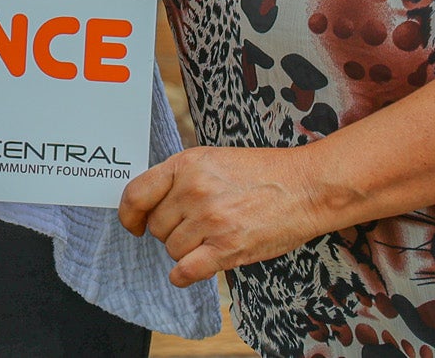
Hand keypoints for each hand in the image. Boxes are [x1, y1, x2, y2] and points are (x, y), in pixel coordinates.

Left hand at [118, 146, 329, 286]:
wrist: (305, 186)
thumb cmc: (262, 172)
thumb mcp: (213, 158)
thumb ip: (181, 176)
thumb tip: (152, 201)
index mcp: (186, 165)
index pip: (137, 194)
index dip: (129, 214)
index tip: (134, 225)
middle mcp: (193, 191)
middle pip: (156, 226)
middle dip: (169, 231)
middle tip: (194, 226)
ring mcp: (210, 220)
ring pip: (172, 249)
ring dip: (184, 250)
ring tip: (209, 238)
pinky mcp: (228, 247)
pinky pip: (187, 271)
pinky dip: (183, 275)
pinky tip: (190, 270)